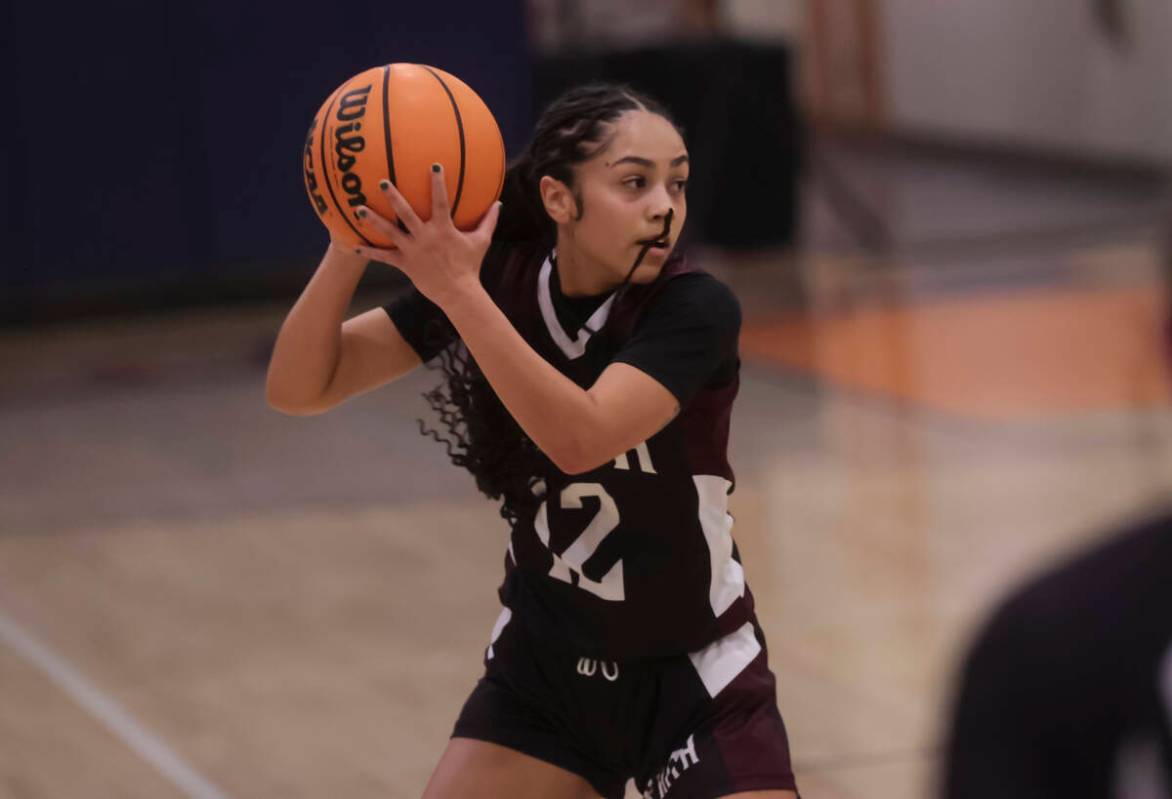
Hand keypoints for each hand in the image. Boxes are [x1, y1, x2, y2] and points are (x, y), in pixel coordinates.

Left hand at [353, 164, 500, 308]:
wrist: (458, 293)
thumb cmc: (470, 266)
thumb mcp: (482, 241)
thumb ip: (489, 220)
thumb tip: (499, 203)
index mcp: (443, 229)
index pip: (440, 201)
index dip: (438, 183)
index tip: (433, 166)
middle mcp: (425, 236)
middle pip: (406, 213)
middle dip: (394, 196)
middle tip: (382, 182)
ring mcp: (413, 250)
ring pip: (390, 232)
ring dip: (374, 220)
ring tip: (359, 208)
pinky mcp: (405, 264)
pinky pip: (384, 257)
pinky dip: (369, 252)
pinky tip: (354, 246)